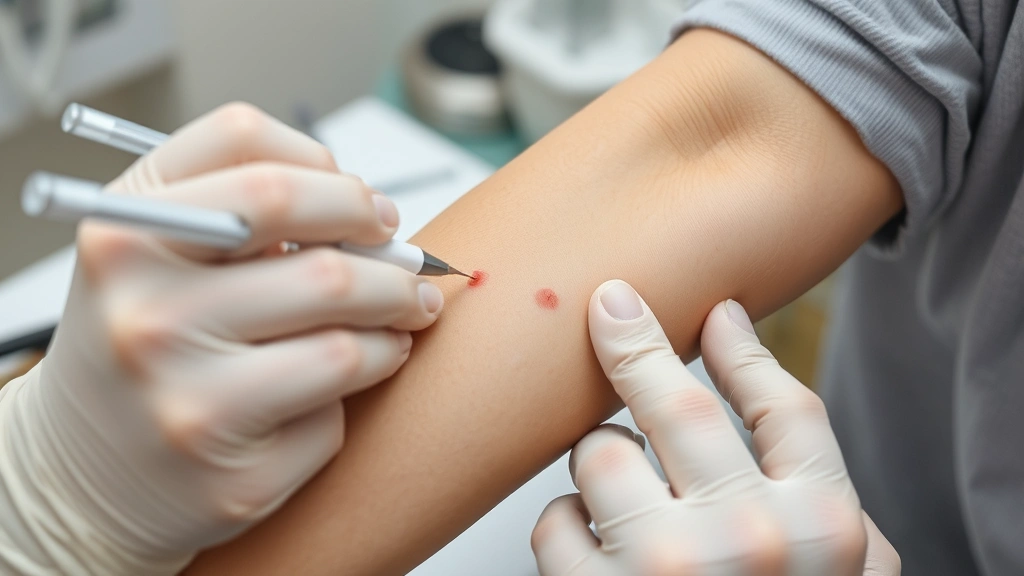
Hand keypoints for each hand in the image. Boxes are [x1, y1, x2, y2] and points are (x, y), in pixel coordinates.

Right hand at [0, 103, 444, 573]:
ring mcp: (187, 404)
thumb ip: (243, 212)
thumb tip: (374, 219)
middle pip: (324, 265)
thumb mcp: (152, 254)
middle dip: (394, 261)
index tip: (367, 206)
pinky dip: (359, 389)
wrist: (83, 475)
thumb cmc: (145, 341)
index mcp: (122, 235)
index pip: (247, 151)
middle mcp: (144, 315)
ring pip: (346, 345)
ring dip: (396, 325)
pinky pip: (336, 414)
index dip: (333, 175)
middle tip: (412, 267)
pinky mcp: (233, 480)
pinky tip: (342, 381)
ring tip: (401, 318)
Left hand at [532, 280, 899, 574]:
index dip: (744, 349)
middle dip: (635, 341)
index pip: (783, 406)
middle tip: (609, 307)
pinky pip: (554, 521)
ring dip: (600, 464)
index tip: (713, 314)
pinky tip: (592, 552)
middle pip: (678, 400)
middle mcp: (752, 539)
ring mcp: (668, 569)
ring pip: (600, 453)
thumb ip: (825, 504)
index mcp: (827, 528)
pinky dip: (564, 527)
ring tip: (621, 503)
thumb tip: (761, 384)